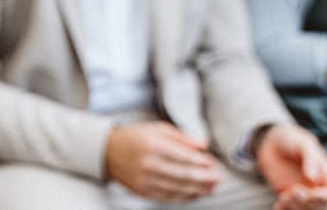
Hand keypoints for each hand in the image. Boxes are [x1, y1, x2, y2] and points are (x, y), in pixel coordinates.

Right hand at [104, 121, 220, 201]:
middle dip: (204, 178)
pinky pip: (169, 197)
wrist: (108, 152)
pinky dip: (185, 197)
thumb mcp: (158, 129)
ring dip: (198, 190)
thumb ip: (182, 137)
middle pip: (183, 175)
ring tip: (211, 188)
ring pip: (178, 188)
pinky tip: (195, 193)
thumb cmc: (137, 137)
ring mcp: (146, 180)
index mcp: (154, 144)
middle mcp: (149, 163)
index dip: (201, 162)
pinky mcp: (144, 191)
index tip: (212, 163)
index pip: (184, 156)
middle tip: (218, 178)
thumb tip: (205, 145)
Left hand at [255, 125, 326, 209]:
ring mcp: (303, 193)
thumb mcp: (303, 144)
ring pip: (304, 209)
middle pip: (319, 205)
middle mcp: (317, 187)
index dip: (325, 197)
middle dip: (308, 203)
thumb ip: (310, 159)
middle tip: (295, 191)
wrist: (272, 142)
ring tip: (284, 197)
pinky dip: (284, 209)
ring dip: (295, 207)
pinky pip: (289, 208)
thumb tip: (314, 179)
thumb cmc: (293, 140)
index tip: (311, 193)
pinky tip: (278, 205)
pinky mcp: (288, 196)